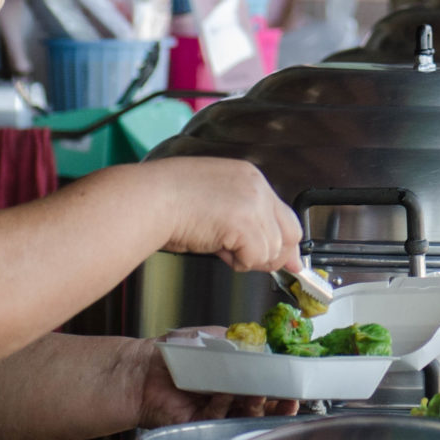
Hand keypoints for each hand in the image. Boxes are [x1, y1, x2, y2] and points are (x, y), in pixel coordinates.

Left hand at [126, 336, 298, 427]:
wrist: (142, 368)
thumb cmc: (174, 351)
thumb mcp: (215, 339)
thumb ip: (242, 343)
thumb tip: (266, 345)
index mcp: (233, 376)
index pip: (264, 384)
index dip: (281, 386)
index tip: (294, 384)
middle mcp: (227, 396)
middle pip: (260, 405)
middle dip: (277, 403)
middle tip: (289, 398)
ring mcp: (215, 412)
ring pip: (244, 415)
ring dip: (257, 408)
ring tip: (261, 396)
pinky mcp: (201, 424)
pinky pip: (220, 418)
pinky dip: (224, 405)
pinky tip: (224, 393)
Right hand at [144, 157, 301, 272]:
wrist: (150, 200)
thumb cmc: (169, 202)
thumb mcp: (216, 202)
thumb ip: (247, 220)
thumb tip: (271, 250)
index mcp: (250, 177)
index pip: (284, 215)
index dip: (283, 242)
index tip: (282, 260)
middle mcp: (257, 187)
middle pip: (289, 234)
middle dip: (272, 255)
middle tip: (246, 259)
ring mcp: (253, 204)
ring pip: (272, 250)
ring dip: (247, 258)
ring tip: (220, 246)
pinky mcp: (245, 224)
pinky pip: (256, 258)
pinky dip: (238, 262)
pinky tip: (218, 249)